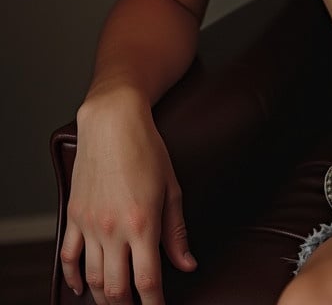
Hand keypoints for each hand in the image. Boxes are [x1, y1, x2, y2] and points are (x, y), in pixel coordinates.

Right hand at [60, 91, 195, 304]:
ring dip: (104, 298)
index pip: (147, 282)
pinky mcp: (73, 215)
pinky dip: (74, 278)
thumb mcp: (171, 188)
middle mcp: (112, 229)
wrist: (112, 122)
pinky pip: (68, 257)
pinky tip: (83, 289)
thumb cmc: (147, 149)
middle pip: (116, 289)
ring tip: (116, 304)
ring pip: (93, 279)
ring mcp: (89, 224)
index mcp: (142, 224)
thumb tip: (187, 265)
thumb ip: (177, 232)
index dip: (155, 304)